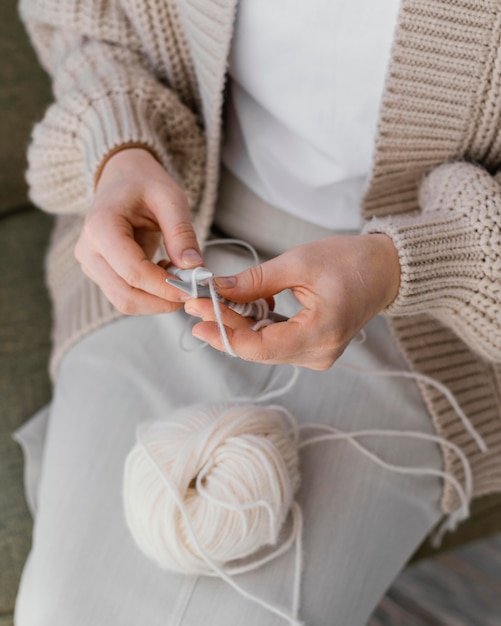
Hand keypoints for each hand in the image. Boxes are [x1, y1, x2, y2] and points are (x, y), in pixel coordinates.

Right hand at [75, 148, 203, 313]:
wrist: (122, 177)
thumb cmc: (143, 183)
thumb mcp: (170, 198)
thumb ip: (181, 232)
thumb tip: (193, 267)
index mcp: (101, 227)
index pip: (133, 272)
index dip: (164, 286)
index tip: (193, 288)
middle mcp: (88, 250)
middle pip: (125, 295)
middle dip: (162, 300)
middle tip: (191, 291)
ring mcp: (90, 264)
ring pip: (124, 301)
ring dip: (156, 300)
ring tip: (178, 278)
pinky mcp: (99, 273)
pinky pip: (125, 295)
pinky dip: (150, 295)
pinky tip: (165, 274)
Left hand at [185, 235, 399, 369]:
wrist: (385, 270)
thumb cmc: (350, 261)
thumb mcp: (299, 262)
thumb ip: (256, 281)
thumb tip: (217, 288)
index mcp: (321, 334)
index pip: (261, 347)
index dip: (225, 334)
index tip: (196, 317)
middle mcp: (319, 354)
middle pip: (258, 348)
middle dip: (225, 325)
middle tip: (195, 303)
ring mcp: (317, 355)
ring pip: (263, 347)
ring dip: (238, 325)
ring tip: (213, 301)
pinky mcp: (313, 349)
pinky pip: (275, 343)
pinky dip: (256, 326)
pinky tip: (242, 306)